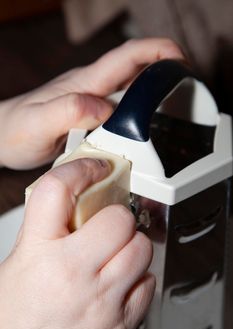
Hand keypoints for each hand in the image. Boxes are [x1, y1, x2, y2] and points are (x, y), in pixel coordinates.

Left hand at [0, 38, 183, 169]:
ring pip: (130, 89)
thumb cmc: (17, 130)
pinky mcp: (90, 115)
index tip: (180, 60)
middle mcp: (92, 88)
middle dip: (164, 69)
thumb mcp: (39, 123)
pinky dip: (139, 111)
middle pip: (135, 68)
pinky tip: (143, 126)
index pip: (126, 57)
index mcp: (85, 84)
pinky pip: (121, 108)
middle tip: (185, 86)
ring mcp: (92, 101)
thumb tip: (105, 109)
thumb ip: (69, 111)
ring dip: (154, 90)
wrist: (3, 137)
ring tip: (173, 106)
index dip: (156, 51)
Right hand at [0, 158, 154, 328]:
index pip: (60, 189)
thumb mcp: (18, 264)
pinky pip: (148, 284)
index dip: (81, 169)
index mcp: (38, 253)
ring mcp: (100, 302)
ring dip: (131, 245)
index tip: (95, 168)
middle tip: (107, 223)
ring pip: (142, 248)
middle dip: (116, 215)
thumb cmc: (12, 321)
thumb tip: (71, 203)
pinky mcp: (120, 326)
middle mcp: (72, 275)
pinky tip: (119, 283)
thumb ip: (45, 230)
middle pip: (118, 218)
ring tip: (115, 253)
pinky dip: (138, 277)